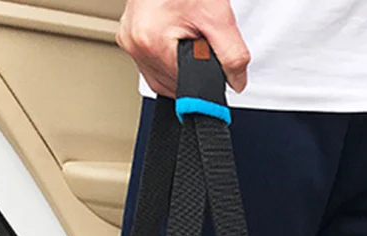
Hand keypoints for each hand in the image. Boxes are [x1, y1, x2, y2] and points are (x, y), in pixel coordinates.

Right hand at [117, 0, 249, 96]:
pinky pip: (152, 64)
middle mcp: (136, 44)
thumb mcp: (218, 17)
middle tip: (204, 45)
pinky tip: (179, 44)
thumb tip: (236, 82)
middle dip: (195, 74)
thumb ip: (233, 56)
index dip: (207, 83)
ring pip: (162, 78)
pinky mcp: (129, 36)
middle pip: (174, 85)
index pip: (187, 88)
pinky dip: (170, 60)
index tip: (216, 73)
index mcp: (152, 42)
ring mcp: (129, 40)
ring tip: (191, 40)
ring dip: (182, 70)